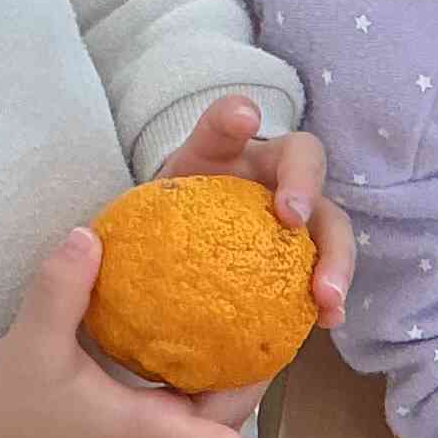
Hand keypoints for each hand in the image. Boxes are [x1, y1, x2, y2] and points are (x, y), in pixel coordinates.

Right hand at [0, 227, 338, 437]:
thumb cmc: (7, 417)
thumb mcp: (30, 347)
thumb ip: (60, 291)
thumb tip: (89, 234)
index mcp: (153, 434)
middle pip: (237, 416)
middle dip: (267, 373)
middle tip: (289, 311)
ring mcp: (150, 431)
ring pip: (214, 404)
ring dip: (236, 364)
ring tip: (258, 305)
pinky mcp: (134, 418)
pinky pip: (184, 391)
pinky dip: (200, 359)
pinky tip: (199, 315)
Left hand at [157, 95, 357, 328]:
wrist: (194, 254)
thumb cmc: (180, 225)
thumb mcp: (158, 210)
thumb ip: (143, 206)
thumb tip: (101, 235)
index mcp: (230, 152)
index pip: (228, 120)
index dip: (235, 117)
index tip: (245, 121)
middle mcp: (277, 175)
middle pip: (307, 163)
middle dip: (305, 186)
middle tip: (293, 219)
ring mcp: (303, 218)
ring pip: (332, 223)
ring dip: (336, 256)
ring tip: (328, 295)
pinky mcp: (311, 259)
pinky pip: (330, 273)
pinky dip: (333, 297)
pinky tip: (328, 320)